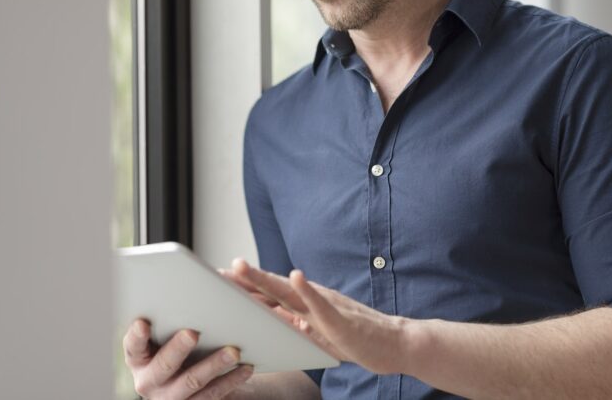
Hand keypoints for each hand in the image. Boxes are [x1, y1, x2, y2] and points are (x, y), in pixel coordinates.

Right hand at [122, 319, 253, 398]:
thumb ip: (172, 316)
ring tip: (233, 351)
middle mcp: (149, 380)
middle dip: (178, 349)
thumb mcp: (167, 333)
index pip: (132, 346)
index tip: (143, 323)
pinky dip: (231, 380)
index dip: (137, 336)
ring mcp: (170, 396)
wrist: (188, 384)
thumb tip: (194, 285)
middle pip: (164, 365)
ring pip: (192, 381)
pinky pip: (213, 394)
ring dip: (214, 365)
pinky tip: (246, 367)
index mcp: (139, 358)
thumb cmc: (178, 347)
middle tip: (193, 333)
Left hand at [230, 259, 410, 375]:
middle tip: (218, 270)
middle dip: (244, 279)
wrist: (393, 344)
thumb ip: (295, 324)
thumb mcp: (317, 334)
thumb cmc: (356, 339)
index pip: (269, 293)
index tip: (217, 279)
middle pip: (273, 287)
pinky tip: (296, 277)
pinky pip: (322, 303)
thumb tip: (269, 318)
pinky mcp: (342, 319)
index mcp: (306, 305)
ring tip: (242, 267)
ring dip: (265, 278)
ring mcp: (327, 307)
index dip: (243, 286)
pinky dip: (307, 290)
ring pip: (290, 290)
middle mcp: (313, 300)